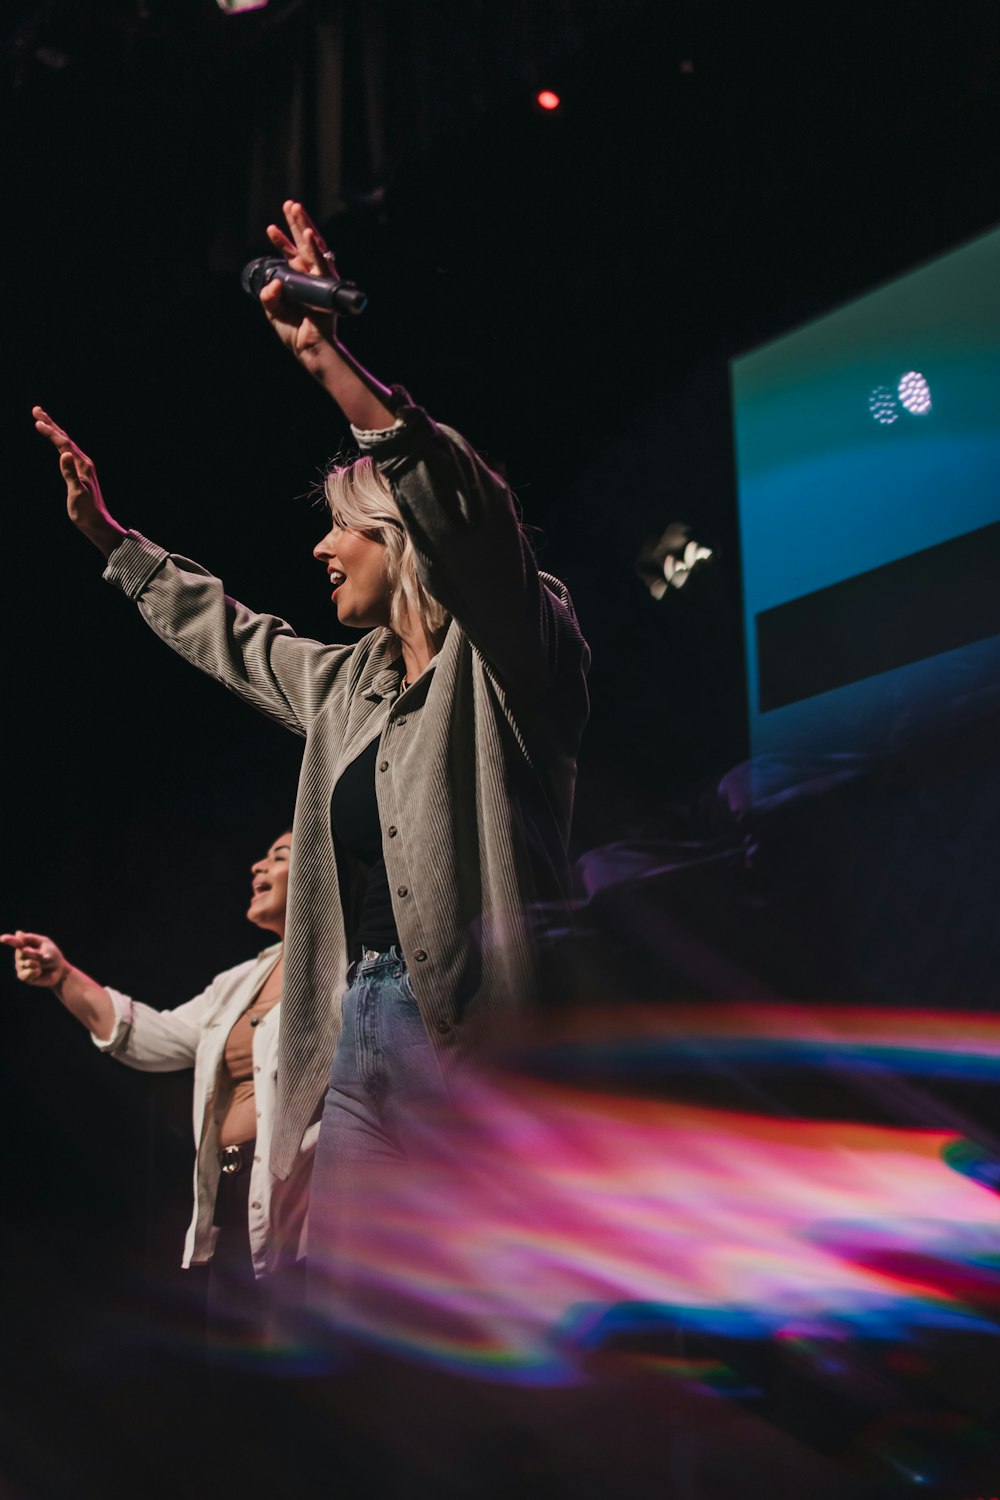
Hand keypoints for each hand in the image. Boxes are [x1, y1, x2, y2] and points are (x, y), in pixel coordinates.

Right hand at [1, 930, 68, 988]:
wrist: (59, 970)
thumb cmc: (52, 954)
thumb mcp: (45, 943)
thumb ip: (31, 938)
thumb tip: (17, 933)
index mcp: (24, 945)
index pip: (15, 942)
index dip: (9, 940)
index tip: (2, 938)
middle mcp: (20, 955)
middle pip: (24, 952)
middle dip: (36, 954)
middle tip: (44, 957)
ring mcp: (20, 966)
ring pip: (27, 962)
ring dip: (39, 963)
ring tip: (42, 965)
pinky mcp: (23, 976)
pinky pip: (27, 973)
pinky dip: (36, 971)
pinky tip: (39, 972)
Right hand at [32, 407, 126, 555]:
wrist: (97, 523)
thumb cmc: (87, 511)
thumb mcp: (77, 493)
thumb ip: (70, 474)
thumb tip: (63, 454)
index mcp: (83, 465)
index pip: (64, 444)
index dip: (50, 432)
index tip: (37, 421)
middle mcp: (83, 462)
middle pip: (65, 438)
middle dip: (50, 424)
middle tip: (36, 410)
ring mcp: (82, 467)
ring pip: (65, 444)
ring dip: (54, 431)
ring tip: (42, 421)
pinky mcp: (79, 473)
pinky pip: (67, 452)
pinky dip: (58, 443)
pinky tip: (56, 443)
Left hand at [261, 199, 341, 371]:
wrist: (311, 352)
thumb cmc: (297, 335)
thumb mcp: (275, 313)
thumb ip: (270, 297)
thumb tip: (272, 283)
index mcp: (300, 282)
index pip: (292, 256)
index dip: (282, 241)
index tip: (270, 227)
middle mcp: (311, 277)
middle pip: (304, 244)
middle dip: (295, 223)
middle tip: (289, 204)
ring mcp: (321, 280)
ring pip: (313, 247)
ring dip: (304, 226)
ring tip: (295, 208)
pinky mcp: (327, 288)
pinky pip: (322, 266)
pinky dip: (316, 250)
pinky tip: (309, 234)